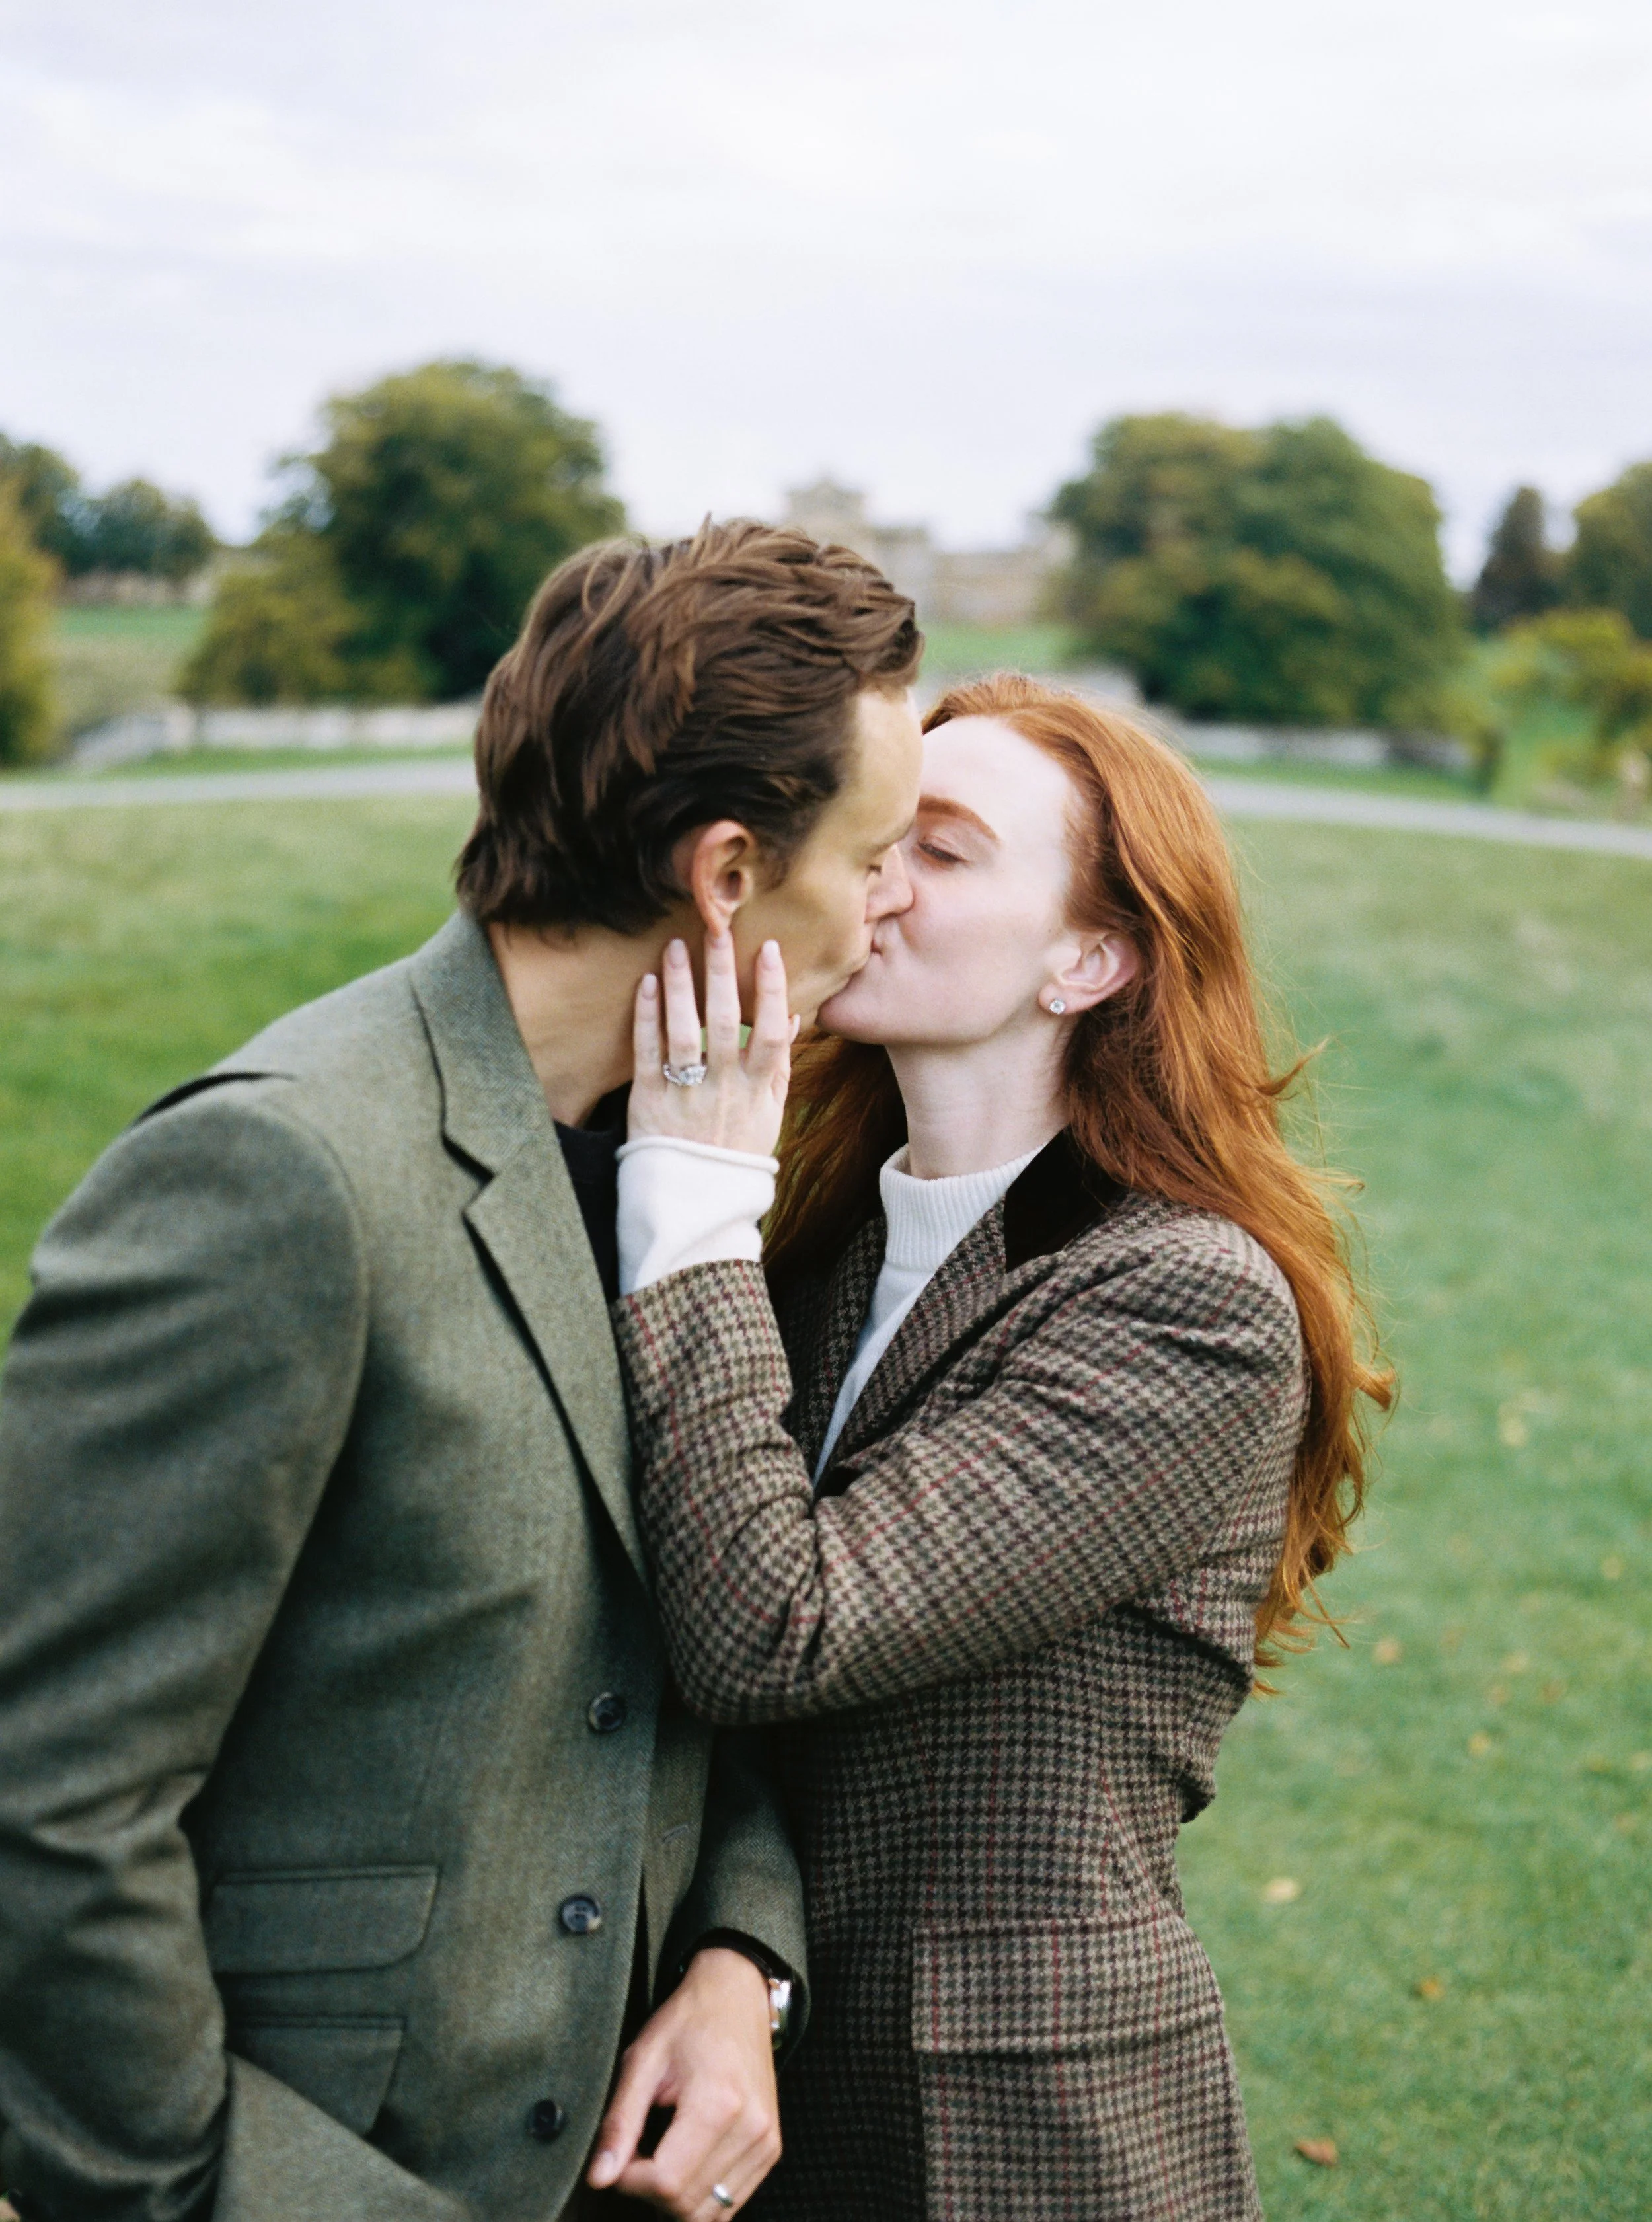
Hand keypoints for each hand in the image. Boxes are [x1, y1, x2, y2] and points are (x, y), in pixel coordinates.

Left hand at [586, 1945, 780, 2214]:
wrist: (737, 1996)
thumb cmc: (689, 2021)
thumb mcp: (643, 2060)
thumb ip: (620, 2123)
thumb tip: (599, 2177)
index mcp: (718, 2103)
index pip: (666, 2183)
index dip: (630, 2180)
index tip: (617, 2156)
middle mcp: (751, 2129)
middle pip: (687, 2205)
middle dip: (649, 2191)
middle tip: (634, 2154)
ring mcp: (766, 2143)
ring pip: (710, 2214)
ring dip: (674, 2199)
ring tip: (660, 2156)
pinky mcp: (771, 2150)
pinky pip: (730, 2203)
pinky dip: (700, 2195)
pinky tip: (685, 2161)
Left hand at [628, 932, 795, 1158]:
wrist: (695, 1200)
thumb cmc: (736, 1152)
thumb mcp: (770, 1114)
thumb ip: (780, 1066)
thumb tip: (792, 1017)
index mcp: (757, 1089)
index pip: (771, 1032)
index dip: (772, 989)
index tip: (770, 949)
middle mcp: (723, 1088)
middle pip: (726, 1023)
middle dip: (723, 973)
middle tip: (719, 930)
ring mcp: (685, 1093)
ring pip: (684, 1032)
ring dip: (681, 986)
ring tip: (677, 946)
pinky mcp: (648, 1099)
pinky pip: (646, 1052)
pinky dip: (647, 1017)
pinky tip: (648, 984)